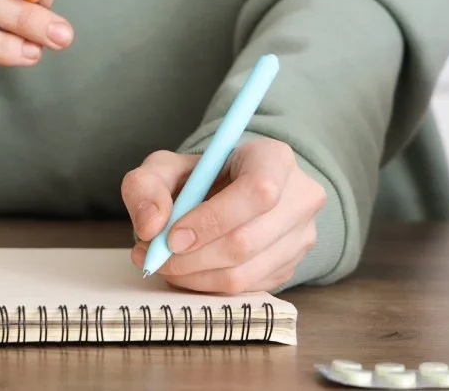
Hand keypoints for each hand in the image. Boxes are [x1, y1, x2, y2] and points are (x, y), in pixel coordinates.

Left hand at [122, 138, 324, 292]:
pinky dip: (207, 286)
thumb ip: (146, 186)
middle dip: (191, 257)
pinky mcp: (291, 267)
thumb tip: (151, 227)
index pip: (257, 192)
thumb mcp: (165, 167)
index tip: (172, 235)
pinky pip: (246, 290)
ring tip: (163, 263)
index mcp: (275, 158)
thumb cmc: (199, 177)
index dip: (212, 220)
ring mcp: (301, 236)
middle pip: (246, 241)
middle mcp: (300, 197)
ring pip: (244, 273)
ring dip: (193, 276)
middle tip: (153, 255)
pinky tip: (187, 270)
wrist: (228, 194)